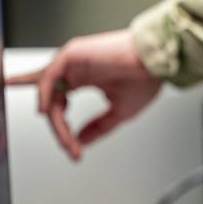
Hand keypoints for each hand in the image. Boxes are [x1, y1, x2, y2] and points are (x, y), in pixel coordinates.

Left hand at [6, 29, 162, 160]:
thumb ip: (97, 127)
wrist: (158, 63)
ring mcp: (73, 61)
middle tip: (68, 147)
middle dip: (58, 128)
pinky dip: (43, 94)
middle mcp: (75, 68)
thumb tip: (80, 141)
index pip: (60, 104)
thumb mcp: (119, 113)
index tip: (75, 150)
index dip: (64, 130)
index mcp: (85, 77)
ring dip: (54, 118)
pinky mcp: (73, 53)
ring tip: (65, 136)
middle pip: (51, 101)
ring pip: (48, 91)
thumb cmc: (146, 78)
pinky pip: (49, 76)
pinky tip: (45, 111)